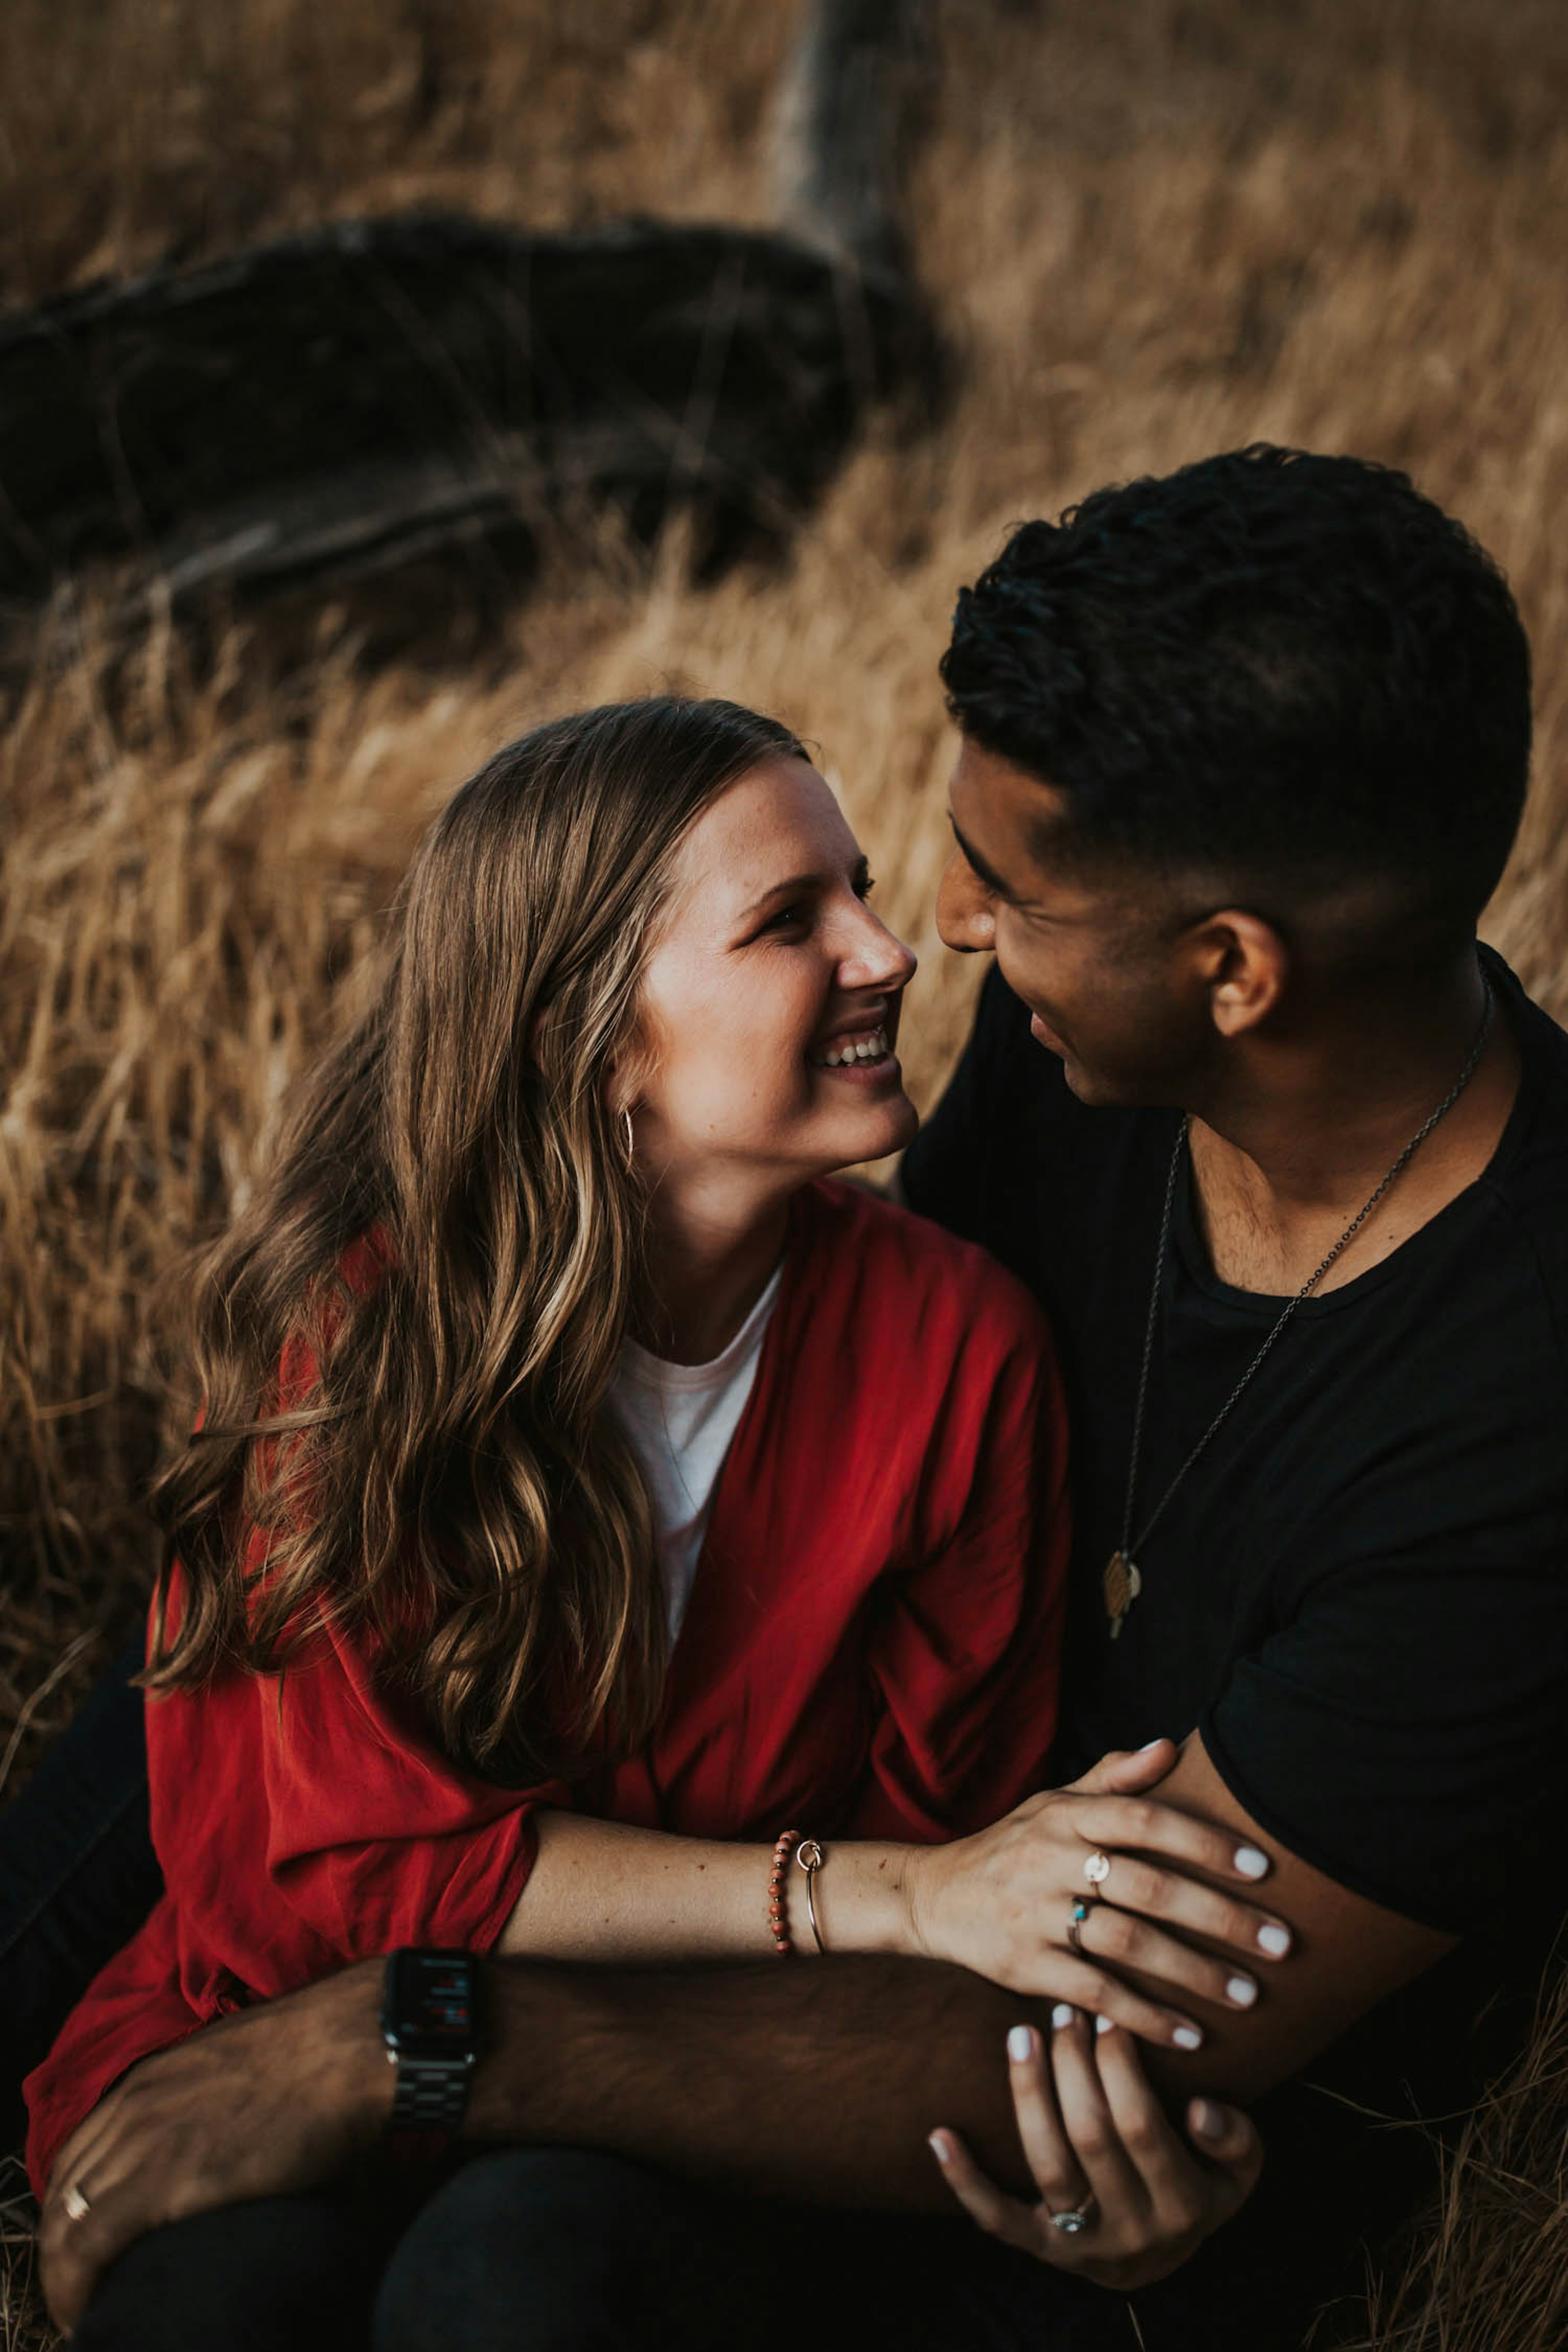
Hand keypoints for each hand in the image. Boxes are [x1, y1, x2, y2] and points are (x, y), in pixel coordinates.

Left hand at [37, 1960, 389, 2335]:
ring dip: (65, 2275)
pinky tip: (85, 2313)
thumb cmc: (319, 2060)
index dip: (73, 2208)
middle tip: (86, 2290)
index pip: (77, 2154)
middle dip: (63, 2247)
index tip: (90, 2249)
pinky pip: (87, 2246)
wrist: (352, 2045)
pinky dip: (74, 2286)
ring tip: (84, 2312)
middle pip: (63, 2191)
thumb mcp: (241, 2070)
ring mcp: (144, 2139)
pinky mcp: (163, 2179)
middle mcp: (133, 2105)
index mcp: (151, 2079)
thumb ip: (214, 2102)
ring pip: (65, 2222)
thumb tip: (235, 2140)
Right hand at [904, 1742, 1292, 2046]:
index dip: (1205, 1841)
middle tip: (1281, 1943)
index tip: (1263, 1868)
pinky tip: (1191, 2034)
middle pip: (1149, 1886)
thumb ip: (1112, 1777)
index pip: (1146, 1820)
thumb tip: (1169, 1746)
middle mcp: (1051, 1859)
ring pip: (1128, 1944)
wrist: (932, 1895)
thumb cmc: (1010, 1846)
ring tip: (1249, 1995)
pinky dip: (1146, 2016)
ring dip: (1195, 1973)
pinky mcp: (1023, 1965)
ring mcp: (1035, 1914)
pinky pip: (1096, 1994)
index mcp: (1066, 1816)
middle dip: (1221, 1917)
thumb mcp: (1052, 1802)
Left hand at [929, 2007, 1263, 2289]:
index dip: (1121, 2068)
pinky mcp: (1042, 2250)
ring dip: (1029, 2094)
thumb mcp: (1238, 2171)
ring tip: (1022, 2036)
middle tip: (1062, 2011)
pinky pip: (998, 2218)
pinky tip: (939, 2135)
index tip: (1107, 2015)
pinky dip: (965, 2179)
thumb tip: (1200, 2110)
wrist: (1161, 2258)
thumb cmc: (1199, 2186)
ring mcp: (1082, 2245)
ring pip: (1047, 2164)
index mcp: (1181, 2205)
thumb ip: (1235, 2139)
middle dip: (1074, 2065)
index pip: (1141, 2125)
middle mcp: (1131, 2230)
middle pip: (1091, 2136)